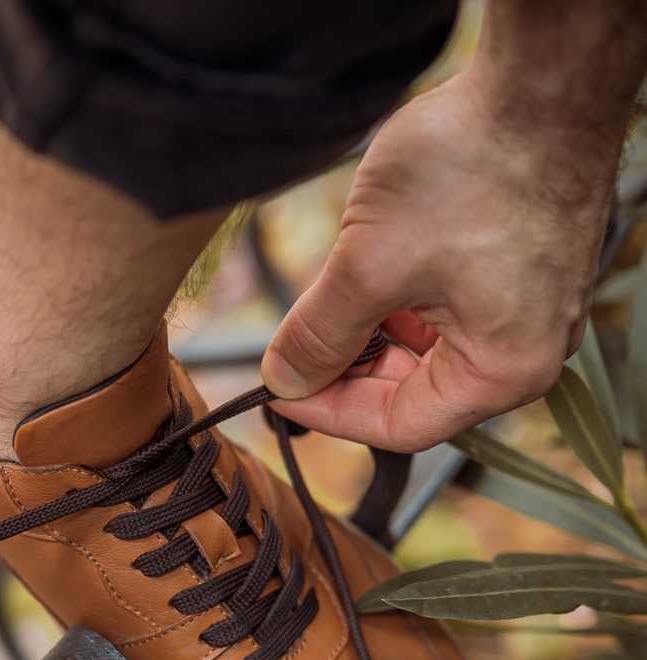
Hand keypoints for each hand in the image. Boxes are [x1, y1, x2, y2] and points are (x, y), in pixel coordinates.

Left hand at [260, 71, 613, 451]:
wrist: (540, 74)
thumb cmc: (470, 167)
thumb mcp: (368, 265)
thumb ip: (318, 335)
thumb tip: (281, 379)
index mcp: (504, 370)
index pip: (400, 426)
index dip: (330, 412)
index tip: (278, 390)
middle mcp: (525, 349)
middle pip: (412, 390)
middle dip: (347, 368)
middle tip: (293, 343)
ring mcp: (523, 309)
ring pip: (421, 349)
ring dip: (368, 331)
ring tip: (332, 291)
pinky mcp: (514, 271)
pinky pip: (443, 309)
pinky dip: (396, 300)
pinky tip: (367, 266)